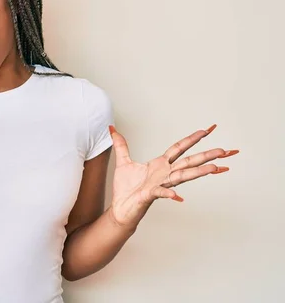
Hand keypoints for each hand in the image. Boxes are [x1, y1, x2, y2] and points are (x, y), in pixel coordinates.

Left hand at [108, 124, 238, 228]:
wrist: (120, 208)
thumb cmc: (125, 188)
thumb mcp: (122, 162)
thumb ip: (120, 145)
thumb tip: (112, 128)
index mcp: (159, 165)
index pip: (179, 149)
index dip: (192, 139)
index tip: (206, 130)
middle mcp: (164, 174)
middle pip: (188, 162)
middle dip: (206, 155)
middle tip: (224, 150)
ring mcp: (159, 185)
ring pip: (182, 176)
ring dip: (198, 172)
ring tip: (215, 168)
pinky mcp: (150, 195)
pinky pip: (161, 193)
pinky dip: (169, 194)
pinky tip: (177, 196)